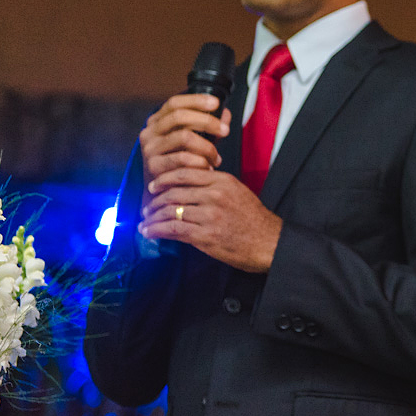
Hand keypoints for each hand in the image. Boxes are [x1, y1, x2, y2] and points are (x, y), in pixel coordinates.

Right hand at [138, 94, 231, 184]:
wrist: (164, 192)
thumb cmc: (182, 162)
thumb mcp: (195, 140)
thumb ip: (208, 126)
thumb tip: (226, 113)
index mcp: (157, 122)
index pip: (174, 103)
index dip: (196, 100)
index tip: (217, 103)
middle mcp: (149, 133)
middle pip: (179, 117)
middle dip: (207, 121)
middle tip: (226, 130)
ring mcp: (149, 149)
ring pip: (183, 136)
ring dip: (206, 146)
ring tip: (217, 157)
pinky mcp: (153, 166)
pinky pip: (182, 158)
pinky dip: (200, 162)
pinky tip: (209, 167)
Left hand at [139, 168, 281, 272]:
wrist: (269, 242)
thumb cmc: (254, 219)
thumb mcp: (238, 192)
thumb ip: (215, 186)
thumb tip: (188, 185)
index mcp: (223, 181)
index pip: (184, 173)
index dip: (164, 179)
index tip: (153, 186)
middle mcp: (215, 195)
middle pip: (174, 192)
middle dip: (154, 201)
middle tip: (147, 208)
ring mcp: (210, 215)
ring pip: (170, 211)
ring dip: (152, 217)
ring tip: (145, 222)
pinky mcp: (206, 236)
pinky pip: (173, 229)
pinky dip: (156, 230)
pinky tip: (149, 232)